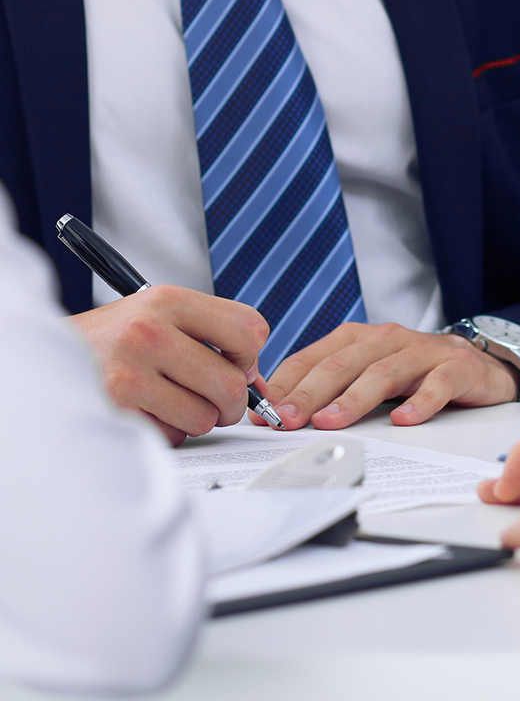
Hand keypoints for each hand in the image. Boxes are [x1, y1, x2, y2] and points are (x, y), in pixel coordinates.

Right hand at [69, 285, 268, 445]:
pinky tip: (145, 411)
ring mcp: (130, 372)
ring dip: (195, 419)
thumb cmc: (114, 340)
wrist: (46, 358)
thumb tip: (257, 381)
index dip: (248, 354)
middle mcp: (148, 331)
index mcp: (167, 299)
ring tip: (170, 401)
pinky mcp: (116, 410)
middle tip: (216, 402)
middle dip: (230, 402)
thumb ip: (211, 337)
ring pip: (205, 417)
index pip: (250, 329)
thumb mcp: (159, 316)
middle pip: (231, 383)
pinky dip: (166, 431)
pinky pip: (172, 436)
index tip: (234, 363)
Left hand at [248, 322, 519, 429]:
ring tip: (331, 421)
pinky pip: (437, 383)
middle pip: (342, 364)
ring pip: (383, 372)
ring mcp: (423, 351)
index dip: (285, 385)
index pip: (313, 359)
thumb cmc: (414, 372)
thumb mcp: (367, 374)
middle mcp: (386, 339)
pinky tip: (403, 420)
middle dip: (309, 393)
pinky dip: (420, 402)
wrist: (477, 364)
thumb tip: (282, 413)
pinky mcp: (457, 366)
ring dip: (354, 398)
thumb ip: (331, 387)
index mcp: (358, 338)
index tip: (262, 413)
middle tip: (286, 420)